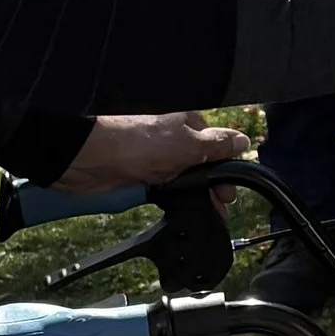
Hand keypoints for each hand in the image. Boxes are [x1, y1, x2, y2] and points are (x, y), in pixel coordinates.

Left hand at [57, 110, 247, 190]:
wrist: (91, 157)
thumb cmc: (138, 143)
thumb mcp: (188, 143)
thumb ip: (217, 145)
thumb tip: (243, 140)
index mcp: (186, 124)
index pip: (216, 145)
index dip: (226, 168)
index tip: (231, 189)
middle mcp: (172, 138)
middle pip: (201, 164)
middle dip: (212, 186)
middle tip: (220, 206)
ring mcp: (156, 157)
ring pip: (184, 179)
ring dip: (194, 195)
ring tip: (205, 212)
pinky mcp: (139, 174)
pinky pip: (164, 188)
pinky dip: (173, 198)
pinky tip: (179, 208)